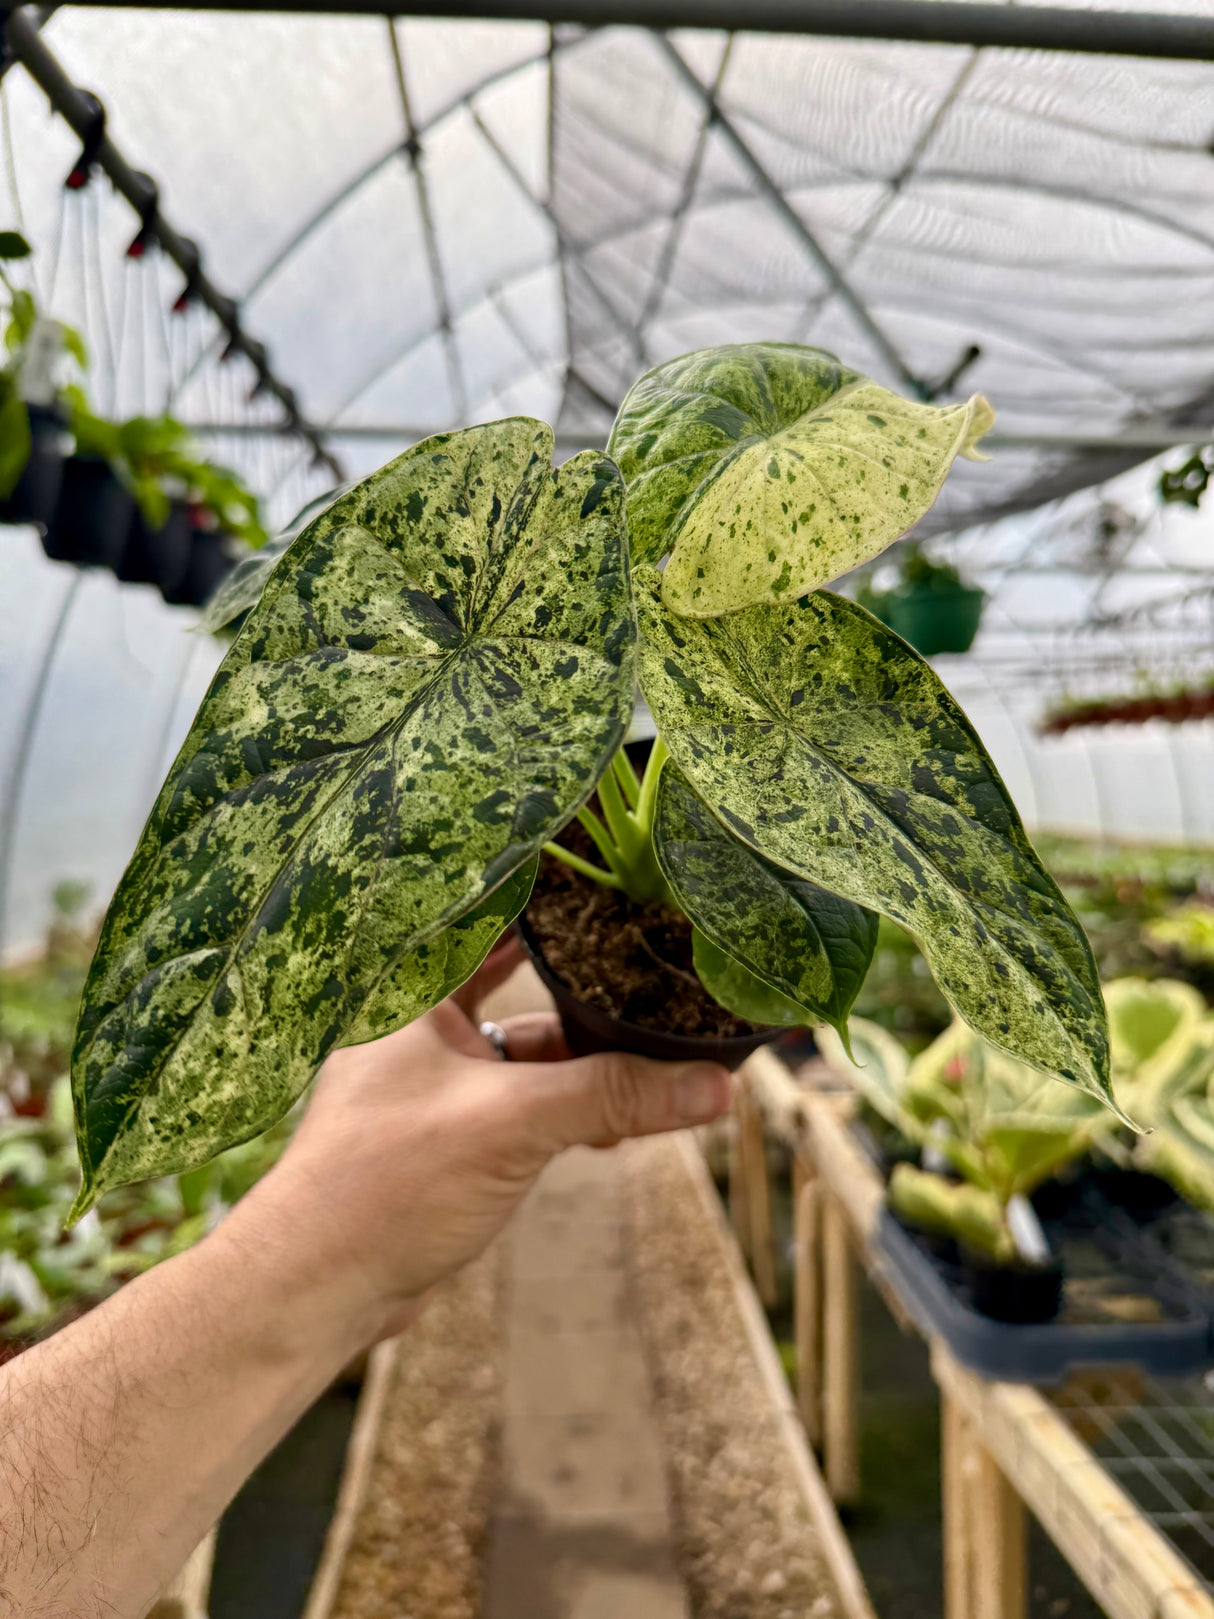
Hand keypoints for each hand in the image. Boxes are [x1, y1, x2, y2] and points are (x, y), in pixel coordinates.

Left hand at [227, 937, 731, 1343]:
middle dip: (585, 981)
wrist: (320, 1286)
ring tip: (658, 1059)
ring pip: (527, 1050)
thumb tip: (714, 1083)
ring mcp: (437, 1081)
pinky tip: (616, 1126)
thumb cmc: (387, 1182)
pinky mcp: (451, 1133)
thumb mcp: (514, 1124)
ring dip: (585, 1059)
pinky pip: (522, 1099)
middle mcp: (422, 1026)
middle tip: (652, 958)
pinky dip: (567, 1106)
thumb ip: (614, 1094)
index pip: (489, 917)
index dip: (548, 894)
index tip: (612, 874)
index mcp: (416, 993)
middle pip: (517, 981)